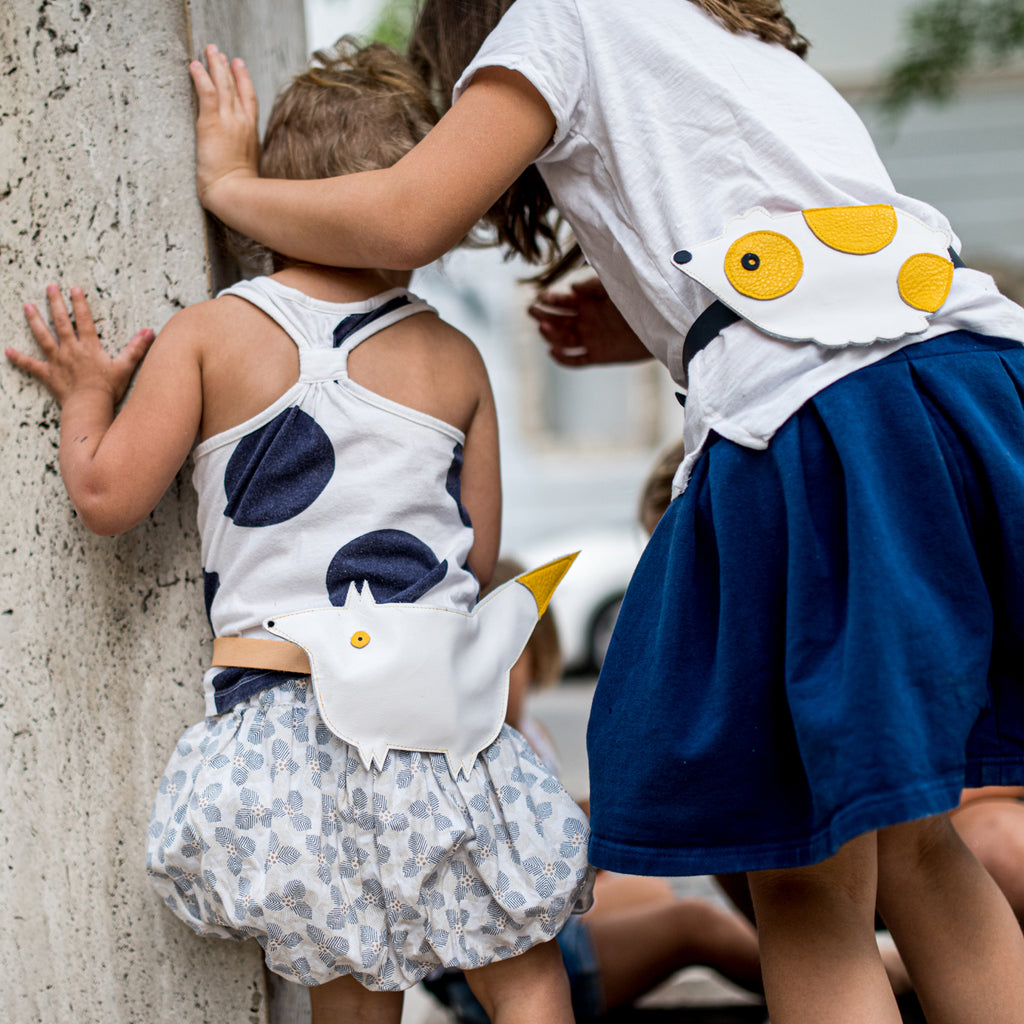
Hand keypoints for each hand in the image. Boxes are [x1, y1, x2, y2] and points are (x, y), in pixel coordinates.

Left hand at [7, 285, 154, 406]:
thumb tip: (149, 332)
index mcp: (89, 346)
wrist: (89, 405)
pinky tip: (7, 351)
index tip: (74, 288)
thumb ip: (136, 348)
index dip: (79, 303)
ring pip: (43, 336)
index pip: (83, 319)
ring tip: (27, 306)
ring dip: (34, 321)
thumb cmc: (108, 388)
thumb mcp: (125, 366)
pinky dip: (19, 358)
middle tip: (49, 287)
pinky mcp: (48, 374)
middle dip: (55, 303)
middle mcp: (70, 349)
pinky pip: (31, 365)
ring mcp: (57, 360)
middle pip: (61, 322)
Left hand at [189, 44, 259, 215]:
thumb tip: (240, 161)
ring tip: (209, 50)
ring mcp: (229, 122)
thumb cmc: (241, 191)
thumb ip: (243, 158)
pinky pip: (208, 93)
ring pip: (223, 86)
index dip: (244, 80)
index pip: (249, 100)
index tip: (239, 64)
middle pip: (237, 87)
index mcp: (251, 134)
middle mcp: (242, 124)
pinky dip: (201, 77)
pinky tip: (195, 65)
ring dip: (215, 65)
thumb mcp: (247, 170)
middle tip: (220, 52)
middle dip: (228, 67)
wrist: (236, 194)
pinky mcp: (212, 124)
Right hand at [528, 276, 651, 366]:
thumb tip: (572, 289)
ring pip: (563, 340)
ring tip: (543, 329)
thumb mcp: (615, 287)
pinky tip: (553, 352)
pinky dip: (563, 359)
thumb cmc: (639, 300)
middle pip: (558, 320)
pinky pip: (576, 360)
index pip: (563, 302)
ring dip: (551, 335)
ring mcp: (591, 339)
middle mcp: (586, 321)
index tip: (543, 297)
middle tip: (531, 310)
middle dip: (543, 315)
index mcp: (588, 303)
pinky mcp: (598, 355)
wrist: (662, 324)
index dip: (552, 300)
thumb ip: (594, 286)